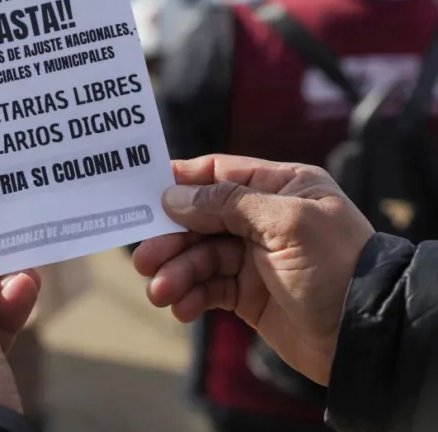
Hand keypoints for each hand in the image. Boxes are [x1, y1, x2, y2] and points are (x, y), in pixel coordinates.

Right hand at [133, 155, 374, 385]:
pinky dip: (190, 295)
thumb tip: (174, 196)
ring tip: (160, 292)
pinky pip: (208, 287)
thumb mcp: (286, 223)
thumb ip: (228, 203)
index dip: (181, 182)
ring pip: (198, 256)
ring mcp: (254, 257)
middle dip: (170, 239)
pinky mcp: (247, 294)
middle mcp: (263, 218)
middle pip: (200, 218)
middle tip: (144, 259)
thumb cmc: (336, 267)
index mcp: (280, 187)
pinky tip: (180, 306)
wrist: (366, 336)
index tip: (143, 193)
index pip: (220, 173)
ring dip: (175, 272)